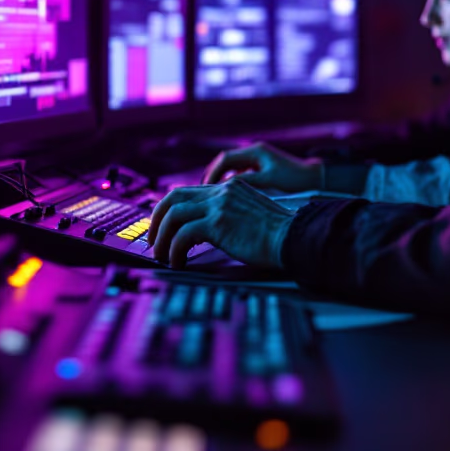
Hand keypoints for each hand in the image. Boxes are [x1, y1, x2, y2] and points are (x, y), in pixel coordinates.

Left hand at [147, 180, 295, 268]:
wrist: (295, 237)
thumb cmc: (280, 234)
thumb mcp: (251, 215)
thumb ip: (230, 214)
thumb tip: (206, 231)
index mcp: (229, 187)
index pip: (187, 191)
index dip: (169, 209)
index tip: (162, 226)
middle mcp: (221, 191)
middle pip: (172, 197)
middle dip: (157, 220)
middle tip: (153, 241)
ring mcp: (219, 205)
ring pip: (173, 215)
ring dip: (162, 238)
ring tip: (162, 256)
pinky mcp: (218, 223)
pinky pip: (182, 235)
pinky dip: (174, 250)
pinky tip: (178, 263)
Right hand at [201, 142, 322, 191]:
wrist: (319, 180)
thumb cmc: (297, 181)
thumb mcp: (269, 182)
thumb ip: (246, 182)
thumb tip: (222, 188)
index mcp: (256, 151)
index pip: (224, 159)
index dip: (212, 173)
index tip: (204, 189)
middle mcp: (255, 153)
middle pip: (225, 162)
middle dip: (212, 177)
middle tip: (202, 193)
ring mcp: (259, 161)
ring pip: (232, 169)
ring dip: (221, 180)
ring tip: (212, 197)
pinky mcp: (263, 170)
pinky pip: (241, 175)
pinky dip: (232, 184)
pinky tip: (229, 198)